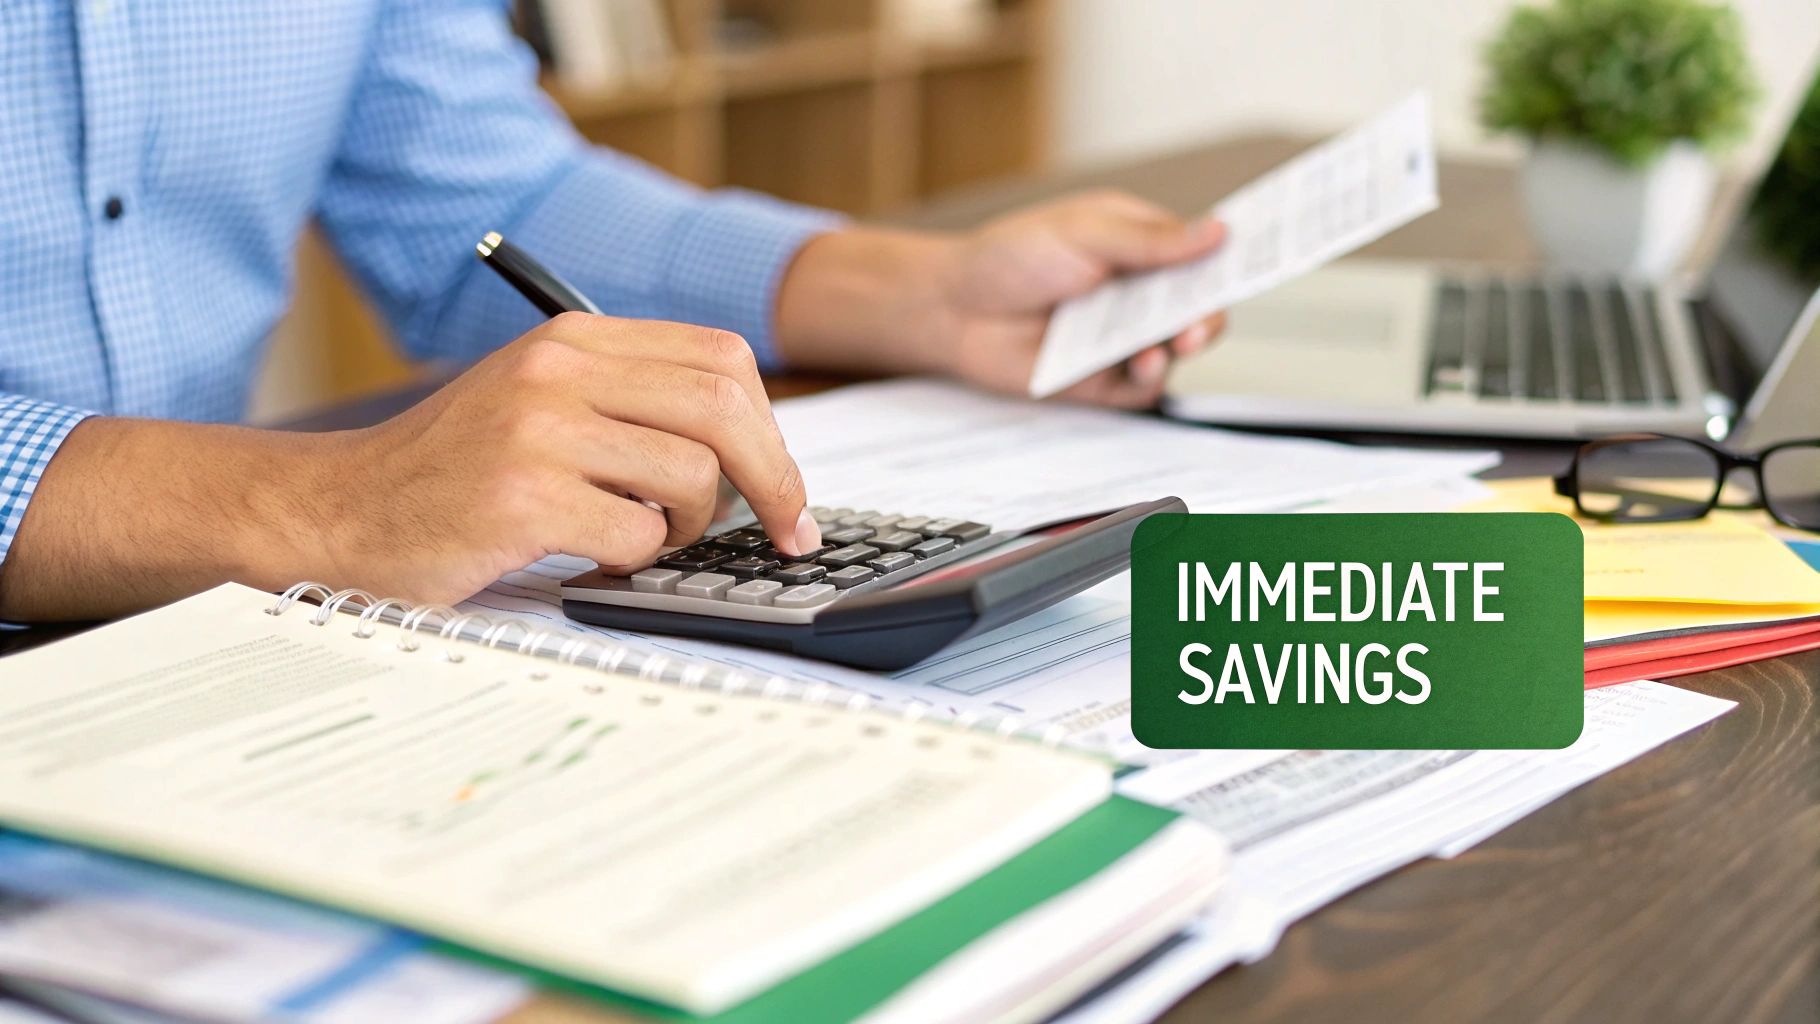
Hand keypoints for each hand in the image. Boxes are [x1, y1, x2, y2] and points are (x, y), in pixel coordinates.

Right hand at [0, 315, 820, 619]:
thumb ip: (632, 403)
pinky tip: (592, 559)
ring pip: (691, 477)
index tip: (785, 487)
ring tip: (641, 542)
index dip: (773, 430)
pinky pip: (636, 534)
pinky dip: (634, 560)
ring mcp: (538, 431)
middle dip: (776, 481)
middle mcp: (559, 371)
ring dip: (690, 529)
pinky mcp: (520, 498)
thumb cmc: (449, 473)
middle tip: (787, 533)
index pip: (722, 360)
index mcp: (574, 339)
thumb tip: (755, 450)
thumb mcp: (540, 404)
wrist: (336, 513)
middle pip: (726, 408)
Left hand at [774, 191, 1228, 407]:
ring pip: (1180, 348)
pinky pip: (1145, 386)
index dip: (1239, 255)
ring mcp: (1125, 337)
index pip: (1205, 253)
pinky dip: (1149, 377)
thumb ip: (1151, 240)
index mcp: (1144, 247)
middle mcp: (1141, 294)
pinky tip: (1141, 363)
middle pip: (1202, 306)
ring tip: (1168, 343)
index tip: (1272, 255)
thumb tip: (1217, 232)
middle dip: (1211, 314)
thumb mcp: (1083, 232)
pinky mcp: (1105, 379)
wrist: (954, 309)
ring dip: (1182, 346)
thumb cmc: (1009, 258)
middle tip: (1202, 321)